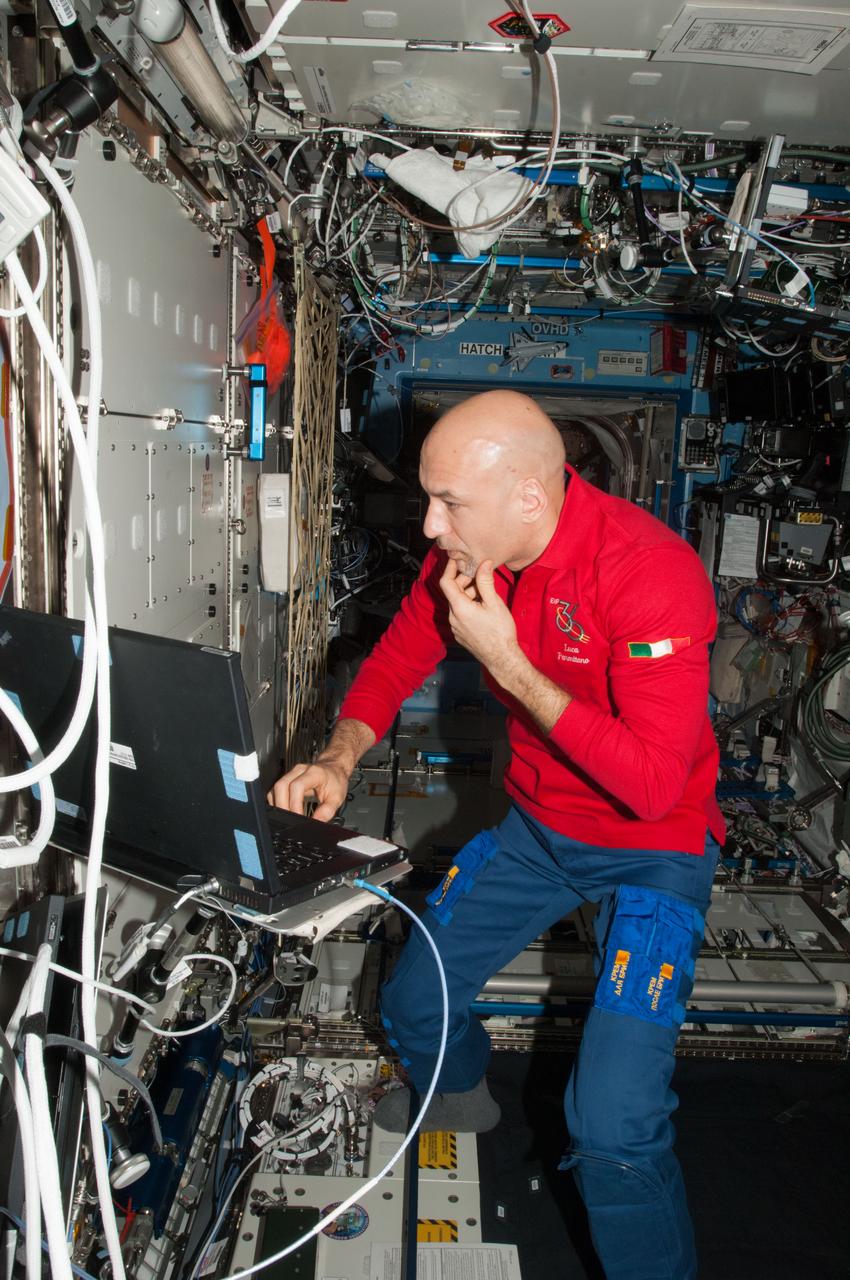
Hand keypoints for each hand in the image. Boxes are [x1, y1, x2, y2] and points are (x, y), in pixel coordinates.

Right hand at [267, 760, 348, 821]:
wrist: (333, 769)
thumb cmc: (335, 780)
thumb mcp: (337, 797)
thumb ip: (327, 811)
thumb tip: (316, 822)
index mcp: (313, 773)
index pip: (297, 787)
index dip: (295, 804)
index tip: (298, 817)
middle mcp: (299, 770)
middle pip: (281, 786)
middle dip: (283, 807)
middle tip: (290, 820)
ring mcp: (291, 773)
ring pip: (275, 789)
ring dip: (278, 805)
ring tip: (288, 817)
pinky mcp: (286, 779)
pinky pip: (275, 791)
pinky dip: (277, 802)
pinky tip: (284, 810)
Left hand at [439, 558, 519, 676]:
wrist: (502, 659)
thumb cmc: (500, 632)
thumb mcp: (494, 603)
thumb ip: (486, 582)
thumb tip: (483, 563)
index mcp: (459, 608)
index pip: (445, 582)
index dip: (450, 568)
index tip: (457, 559)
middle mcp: (453, 617)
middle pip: (452, 592)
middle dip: (464, 581)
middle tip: (479, 574)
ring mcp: (455, 627)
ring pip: (457, 603)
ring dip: (468, 593)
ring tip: (485, 591)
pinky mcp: (460, 634)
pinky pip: (459, 614)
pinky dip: (467, 604)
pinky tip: (482, 605)